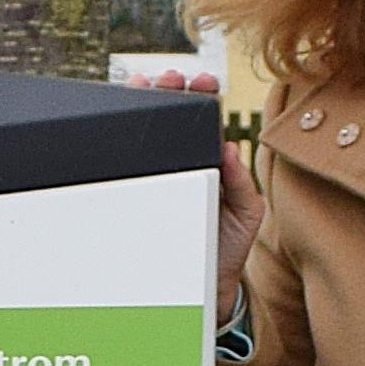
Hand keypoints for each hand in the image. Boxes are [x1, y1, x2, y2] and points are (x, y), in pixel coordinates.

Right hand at [140, 68, 264, 306]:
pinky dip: (122, 145)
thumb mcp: (244, 212)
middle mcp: (183, 167)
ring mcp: (160, 180)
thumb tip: (231, 149)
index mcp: (209, 164)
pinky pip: (130, 168)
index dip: (200, 99)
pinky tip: (120, 123)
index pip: (202, 124)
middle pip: (172, 123)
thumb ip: (240, 182)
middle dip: (168, 94)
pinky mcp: (139, 197)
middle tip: (169, 79)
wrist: (205, 286)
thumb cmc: (226, 246)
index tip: (201, 81)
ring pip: (148, 139)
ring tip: (143, 87)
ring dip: (143, 110)